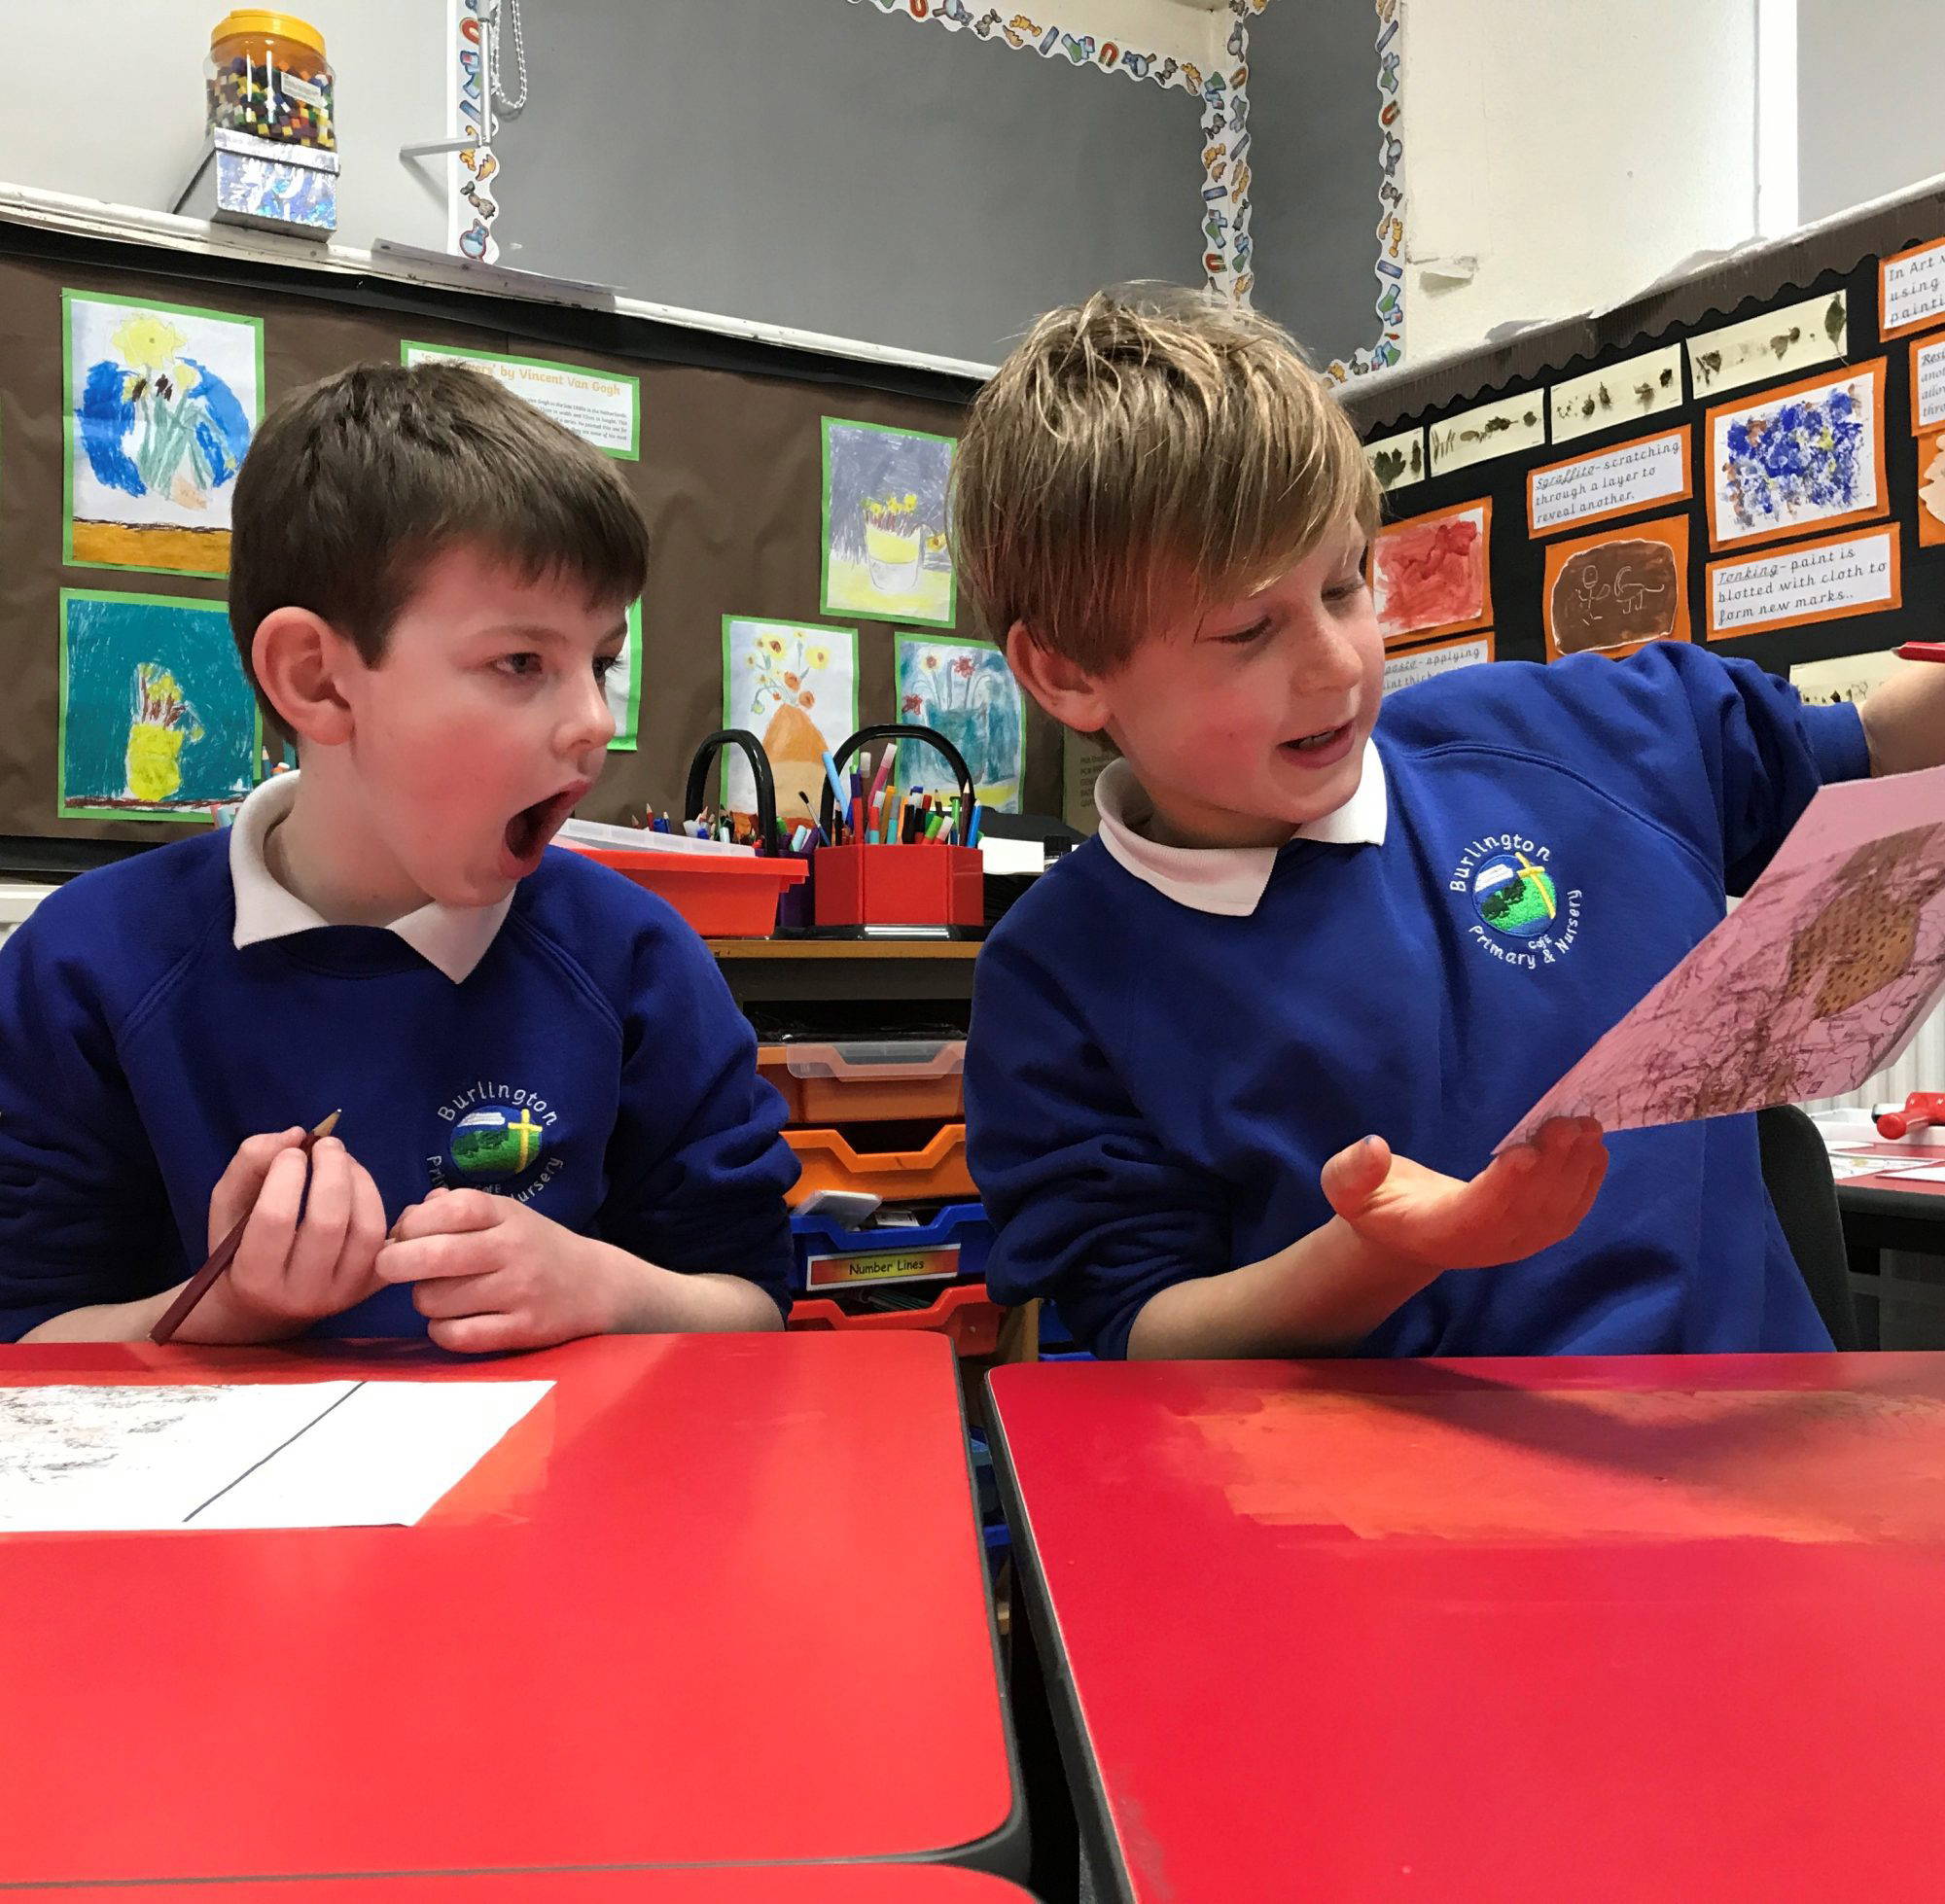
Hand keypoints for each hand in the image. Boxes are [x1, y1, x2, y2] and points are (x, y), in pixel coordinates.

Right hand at [180, 1129, 388, 1342]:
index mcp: (254, 1277)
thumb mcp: (227, 1206)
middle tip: (327, 1144)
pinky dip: (385, 1206)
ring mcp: (343, 1294)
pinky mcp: (371, 1288)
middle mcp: (302, 1294)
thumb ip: (249, 1164)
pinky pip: (391, 1240)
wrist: (264, 1307)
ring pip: (367, 1230)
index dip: (287, 1175)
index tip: (292, 1152)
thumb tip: (296, 1135)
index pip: (276, 1218)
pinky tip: (362, 1186)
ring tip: (345, 1161)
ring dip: (362, 1182)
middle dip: (332, 1171)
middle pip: (329, 1223)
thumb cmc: (238, 1248)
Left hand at [375, 1190, 636, 1353]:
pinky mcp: (521, 1331)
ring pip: (435, 1300)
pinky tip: (453, 1322)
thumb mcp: (502, 1215)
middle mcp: (512, 1249)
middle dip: (394, 1264)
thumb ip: (451, 1210)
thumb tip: (402, 1223)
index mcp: (504, 1214)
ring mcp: (518, 1291)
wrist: (595, 1286)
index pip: (444, 1210)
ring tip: (442, 1296)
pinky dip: (442, 1331)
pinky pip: (456, 1336)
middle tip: (392, 1269)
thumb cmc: (534, 1246)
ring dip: (425, 1300)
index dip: (410, 1225)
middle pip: (431, 1256)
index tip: (404, 1236)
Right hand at [1320, 1117, 1607, 1272]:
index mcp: (1439, 1232)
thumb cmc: (1375, 1204)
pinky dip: (1588, 1180)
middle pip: (1528, 1211)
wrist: (1404, 1236)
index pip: (1478, 1212)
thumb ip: (1351, 1172)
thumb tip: (1374, 1148)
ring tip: (1588, 1126)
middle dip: (1554, 1167)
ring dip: (1578, 1171)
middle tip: (1570, 1122)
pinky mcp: (1534, 1235)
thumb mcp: (1343, 1188)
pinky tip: (1596, 1146)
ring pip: (1556, 1213)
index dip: (1504, 1186)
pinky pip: (1569, 1213)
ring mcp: (1514, 1244)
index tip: (1524, 1151)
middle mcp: (1485, 1245)